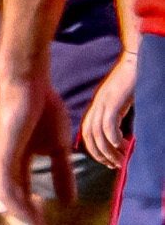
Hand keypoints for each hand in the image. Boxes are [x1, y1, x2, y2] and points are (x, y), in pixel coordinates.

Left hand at [0, 69, 74, 224]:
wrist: (28, 84)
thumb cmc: (41, 110)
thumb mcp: (58, 147)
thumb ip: (61, 173)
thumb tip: (69, 200)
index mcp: (17, 168)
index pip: (26, 202)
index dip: (38, 223)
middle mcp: (5, 169)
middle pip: (17, 208)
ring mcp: (1, 163)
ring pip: (12, 203)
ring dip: (29, 224)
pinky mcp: (3, 155)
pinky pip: (10, 187)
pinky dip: (20, 205)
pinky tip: (32, 220)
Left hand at [80, 50, 136, 168]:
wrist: (137, 59)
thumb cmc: (133, 80)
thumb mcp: (121, 101)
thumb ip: (118, 115)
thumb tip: (122, 136)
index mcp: (98, 106)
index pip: (87, 132)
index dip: (94, 149)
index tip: (107, 161)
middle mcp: (97, 105)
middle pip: (89, 135)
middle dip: (100, 154)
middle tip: (114, 165)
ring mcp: (104, 102)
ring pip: (98, 133)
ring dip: (109, 151)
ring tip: (121, 161)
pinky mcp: (114, 100)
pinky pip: (109, 125)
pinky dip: (114, 138)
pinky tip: (124, 145)